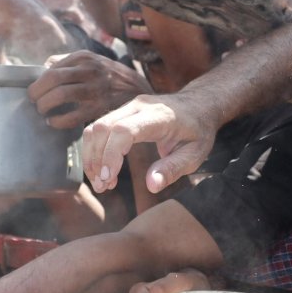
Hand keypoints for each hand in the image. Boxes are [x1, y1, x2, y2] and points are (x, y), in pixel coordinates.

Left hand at [27, 51, 152, 130]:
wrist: (137, 89)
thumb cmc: (108, 76)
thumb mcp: (91, 60)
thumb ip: (68, 62)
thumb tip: (44, 67)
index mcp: (84, 57)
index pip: (51, 69)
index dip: (38, 82)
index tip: (33, 90)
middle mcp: (89, 70)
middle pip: (52, 79)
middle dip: (37, 92)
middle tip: (34, 101)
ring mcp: (95, 89)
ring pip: (60, 95)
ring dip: (45, 105)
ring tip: (42, 110)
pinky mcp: (99, 108)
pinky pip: (71, 116)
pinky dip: (57, 121)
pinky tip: (53, 122)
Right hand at [81, 93, 218, 193]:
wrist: (199, 104)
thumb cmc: (199, 132)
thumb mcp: (195, 155)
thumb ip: (173, 169)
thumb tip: (151, 186)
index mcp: (160, 117)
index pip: (124, 130)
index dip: (111, 155)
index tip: (108, 179)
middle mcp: (140, 106)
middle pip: (103, 128)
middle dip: (96, 160)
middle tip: (102, 187)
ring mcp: (129, 106)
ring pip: (96, 127)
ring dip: (92, 157)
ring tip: (101, 183)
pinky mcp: (123, 111)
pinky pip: (99, 128)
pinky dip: (95, 150)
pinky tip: (104, 171)